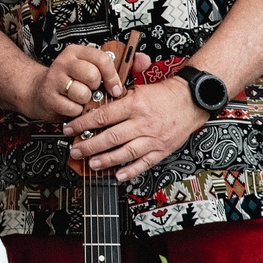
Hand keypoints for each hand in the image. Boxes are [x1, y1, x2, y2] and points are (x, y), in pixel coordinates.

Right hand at [16, 45, 144, 121]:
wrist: (40, 91)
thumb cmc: (73, 80)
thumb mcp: (94, 69)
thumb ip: (122, 65)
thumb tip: (143, 60)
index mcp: (78, 52)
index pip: (102, 59)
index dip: (112, 76)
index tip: (116, 87)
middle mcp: (65, 62)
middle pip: (92, 76)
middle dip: (96, 88)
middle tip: (92, 90)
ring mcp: (55, 79)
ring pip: (82, 93)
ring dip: (85, 101)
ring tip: (81, 99)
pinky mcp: (49, 96)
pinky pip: (72, 108)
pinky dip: (75, 111)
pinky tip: (72, 106)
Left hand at [65, 75, 208, 182]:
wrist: (191, 100)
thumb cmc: (164, 93)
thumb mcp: (137, 87)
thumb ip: (117, 96)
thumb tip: (95, 104)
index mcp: (135, 105)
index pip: (103, 116)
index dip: (83, 124)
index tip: (70, 129)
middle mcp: (143, 123)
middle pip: (112, 137)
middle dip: (90, 146)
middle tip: (76, 151)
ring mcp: (154, 138)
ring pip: (126, 152)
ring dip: (107, 160)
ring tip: (92, 164)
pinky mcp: (162, 149)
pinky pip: (145, 163)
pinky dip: (131, 170)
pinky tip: (118, 175)